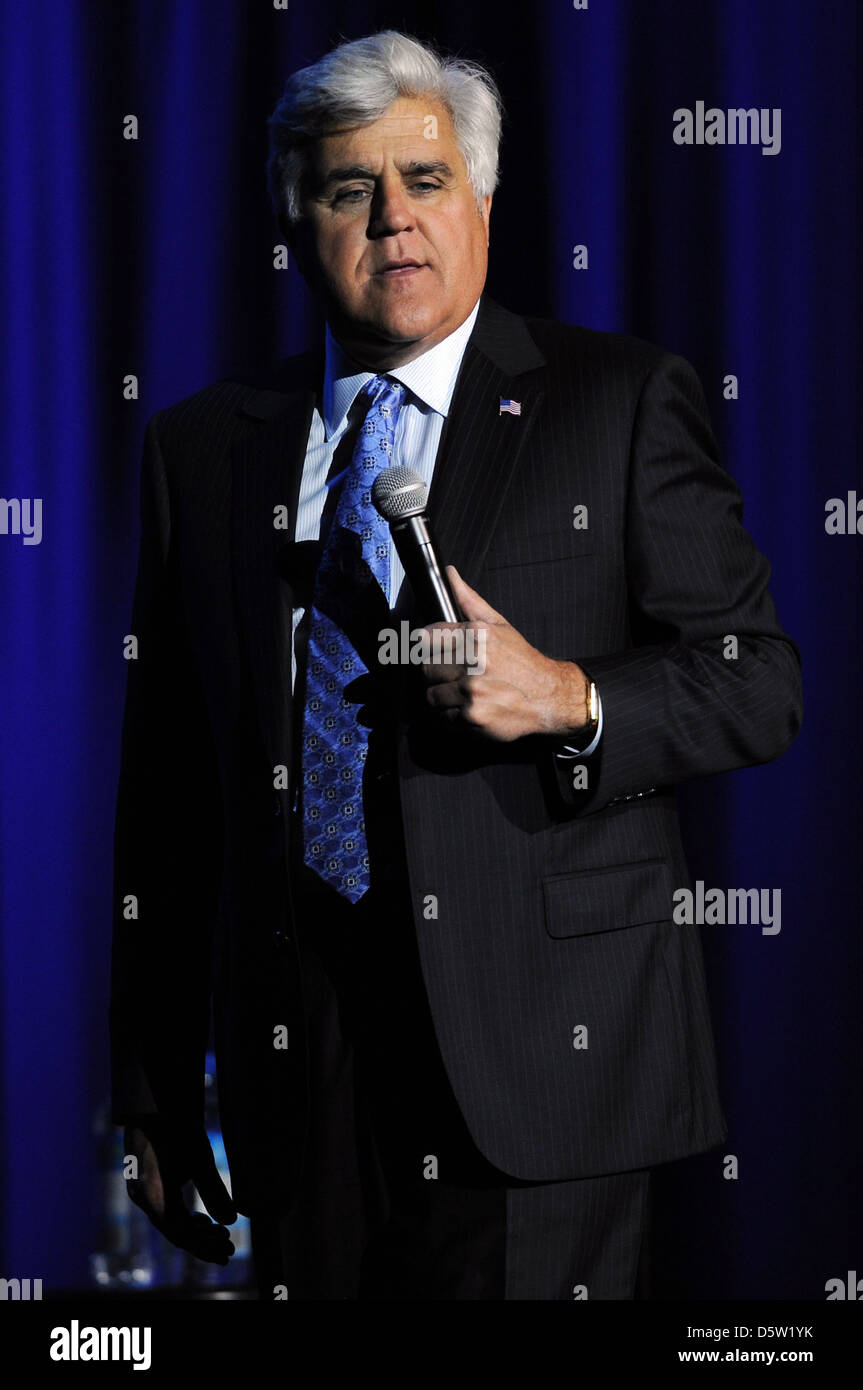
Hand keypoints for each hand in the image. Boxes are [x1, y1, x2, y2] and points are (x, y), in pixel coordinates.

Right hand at [124, 1117, 236, 1264]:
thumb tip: (231, 1221)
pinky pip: (163, 1210)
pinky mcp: (144, 1184)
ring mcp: (141, 1192)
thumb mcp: (199, 1156)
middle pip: (174, 1232)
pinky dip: (184, 1218)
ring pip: (169, 1222)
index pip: (181, 1234)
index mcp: (154, 1196)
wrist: (152, 1102)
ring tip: (220, 1234)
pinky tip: (202, 1219)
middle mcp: (143, 1198)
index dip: (205, 1246)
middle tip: (229, 1248)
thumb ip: (214, 1190)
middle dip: (203, 1243)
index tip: (228, 1252)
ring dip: (195, 1231)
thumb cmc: (176, 1126)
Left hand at [422, 566, 589, 741]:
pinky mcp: (472, 715)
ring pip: (432, 694)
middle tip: (454, 674)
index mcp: (477, 635)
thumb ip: (470, 601)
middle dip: (438, 671)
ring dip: (443, 695)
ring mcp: (472, 690)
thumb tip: (450, 573)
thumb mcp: (500, 625)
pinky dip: (453, 715)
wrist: (549, 697)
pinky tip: (471, 707)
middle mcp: (474, 661)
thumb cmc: (522, 662)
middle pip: (427, 667)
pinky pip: (444, 716)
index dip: (428, 644)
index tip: (431, 649)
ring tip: (463, 693)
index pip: (429, 636)